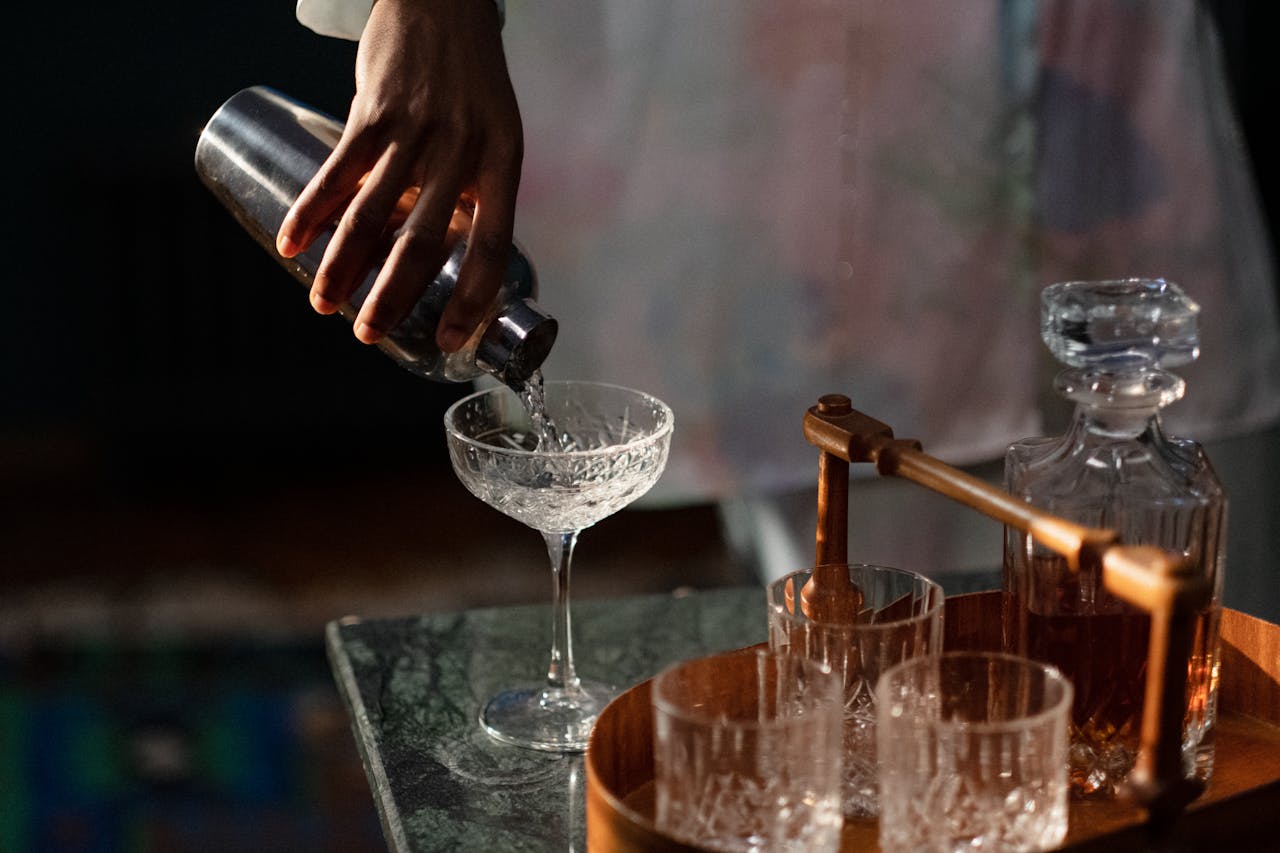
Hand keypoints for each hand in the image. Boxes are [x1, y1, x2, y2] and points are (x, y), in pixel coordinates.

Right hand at [277, 0, 522, 352]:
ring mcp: (416, 130)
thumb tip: (443, 256)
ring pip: (373, 215)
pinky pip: (338, 172)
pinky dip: (310, 212)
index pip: (494, 246)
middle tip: (367, 335)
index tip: (446, 340)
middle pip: (424, 243)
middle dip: (391, 299)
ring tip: (324, 304)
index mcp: (503, 163)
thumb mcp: (494, 135)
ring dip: (342, 267)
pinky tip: (292, 244)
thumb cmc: (470, 82)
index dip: (471, 300)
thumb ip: (473, 192)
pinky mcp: (373, 110)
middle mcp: (463, 151)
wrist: (442, 4)